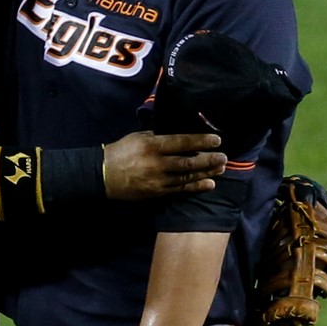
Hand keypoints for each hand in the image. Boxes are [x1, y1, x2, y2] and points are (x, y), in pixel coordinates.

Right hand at [103, 131, 225, 200]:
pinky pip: (179, 189)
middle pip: (188, 162)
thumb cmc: (120, 152)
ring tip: (221, 169)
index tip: (216, 140)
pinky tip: (209, 184)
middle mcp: (156, 163)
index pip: (181, 142)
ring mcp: (157, 180)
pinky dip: (195, 187)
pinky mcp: (156, 192)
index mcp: (151, 145)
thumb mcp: (137, 137)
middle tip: (224, 157)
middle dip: (209, 160)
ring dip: (206, 173)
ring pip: (187, 177)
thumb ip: (158, 136)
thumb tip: (178, 133)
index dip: (200, 141)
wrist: (102, 175)